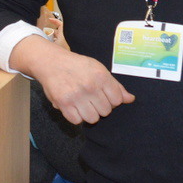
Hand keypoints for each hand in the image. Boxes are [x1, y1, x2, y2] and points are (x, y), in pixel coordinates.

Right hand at [12, 35, 133, 124]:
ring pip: (93, 119)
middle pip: (106, 111)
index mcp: (101, 76)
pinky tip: (74, 107)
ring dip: (89, 113)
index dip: (111, 100)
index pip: (117, 100)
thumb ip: (115, 85)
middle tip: (91, 98)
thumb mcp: (98, 69)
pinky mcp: (63, 104)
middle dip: (100, 107)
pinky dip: (76, 116)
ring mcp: (76, 96)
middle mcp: (90, 86)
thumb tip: (130, 99)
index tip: (103, 95)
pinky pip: (77, 121)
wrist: (51, 62)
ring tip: (83, 104)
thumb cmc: (77, 66)